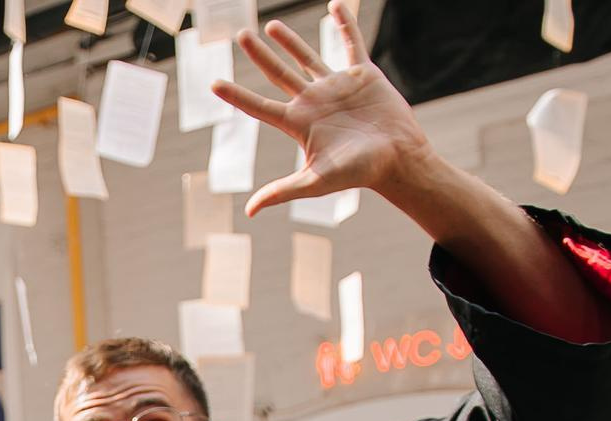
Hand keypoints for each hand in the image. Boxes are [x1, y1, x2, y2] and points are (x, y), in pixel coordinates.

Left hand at [215, 0, 437, 217]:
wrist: (397, 159)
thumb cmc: (358, 173)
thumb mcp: (316, 181)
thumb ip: (283, 190)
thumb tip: (250, 211)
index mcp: (299, 122)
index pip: (259, 106)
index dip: (236, 96)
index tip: (213, 84)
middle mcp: (313, 101)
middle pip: (278, 73)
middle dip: (259, 55)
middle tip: (240, 35)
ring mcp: (336, 86)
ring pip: (307, 57)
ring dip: (290, 41)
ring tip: (272, 26)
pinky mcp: (362, 74)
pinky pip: (351, 43)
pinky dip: (345, 24)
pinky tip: (335, 5)